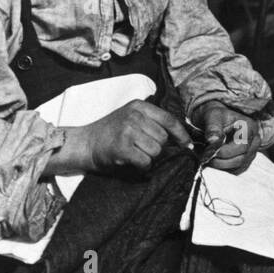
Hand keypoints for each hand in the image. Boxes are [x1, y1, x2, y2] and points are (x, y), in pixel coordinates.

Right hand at [74, 99, 191, 174]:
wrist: (85, 143)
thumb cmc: (111, 132)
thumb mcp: (131, 117)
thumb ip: (152, 122)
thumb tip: (180, 138)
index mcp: (139, 106)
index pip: (169, 119)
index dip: (181, 134)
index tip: (187, 145)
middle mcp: (134, 116)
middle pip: (163, 137)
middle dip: (158, 147)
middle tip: (143, 149)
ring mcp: (127, 131)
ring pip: (156, 150)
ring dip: (150, 157)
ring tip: (136, 154)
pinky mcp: (122, 147)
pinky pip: (145, 161)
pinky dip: (143, 166)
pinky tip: (135, 163)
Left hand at [192, 102, 260, 173]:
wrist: (216, 119)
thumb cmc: (215, 116)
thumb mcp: (212, 117)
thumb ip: (212, 128)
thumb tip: (212, 141)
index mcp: (250, 127)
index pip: (241, 146)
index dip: (223, 152)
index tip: (206, 151)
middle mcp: (255, 140)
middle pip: (240, 159)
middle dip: (219, 161)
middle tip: (203, 156)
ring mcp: (252, 151)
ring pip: (238, 167)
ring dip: (219, 166)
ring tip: (206, 157)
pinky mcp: (245, 160)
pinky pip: (236, 170)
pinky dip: (223, 168)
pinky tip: (213, 160)